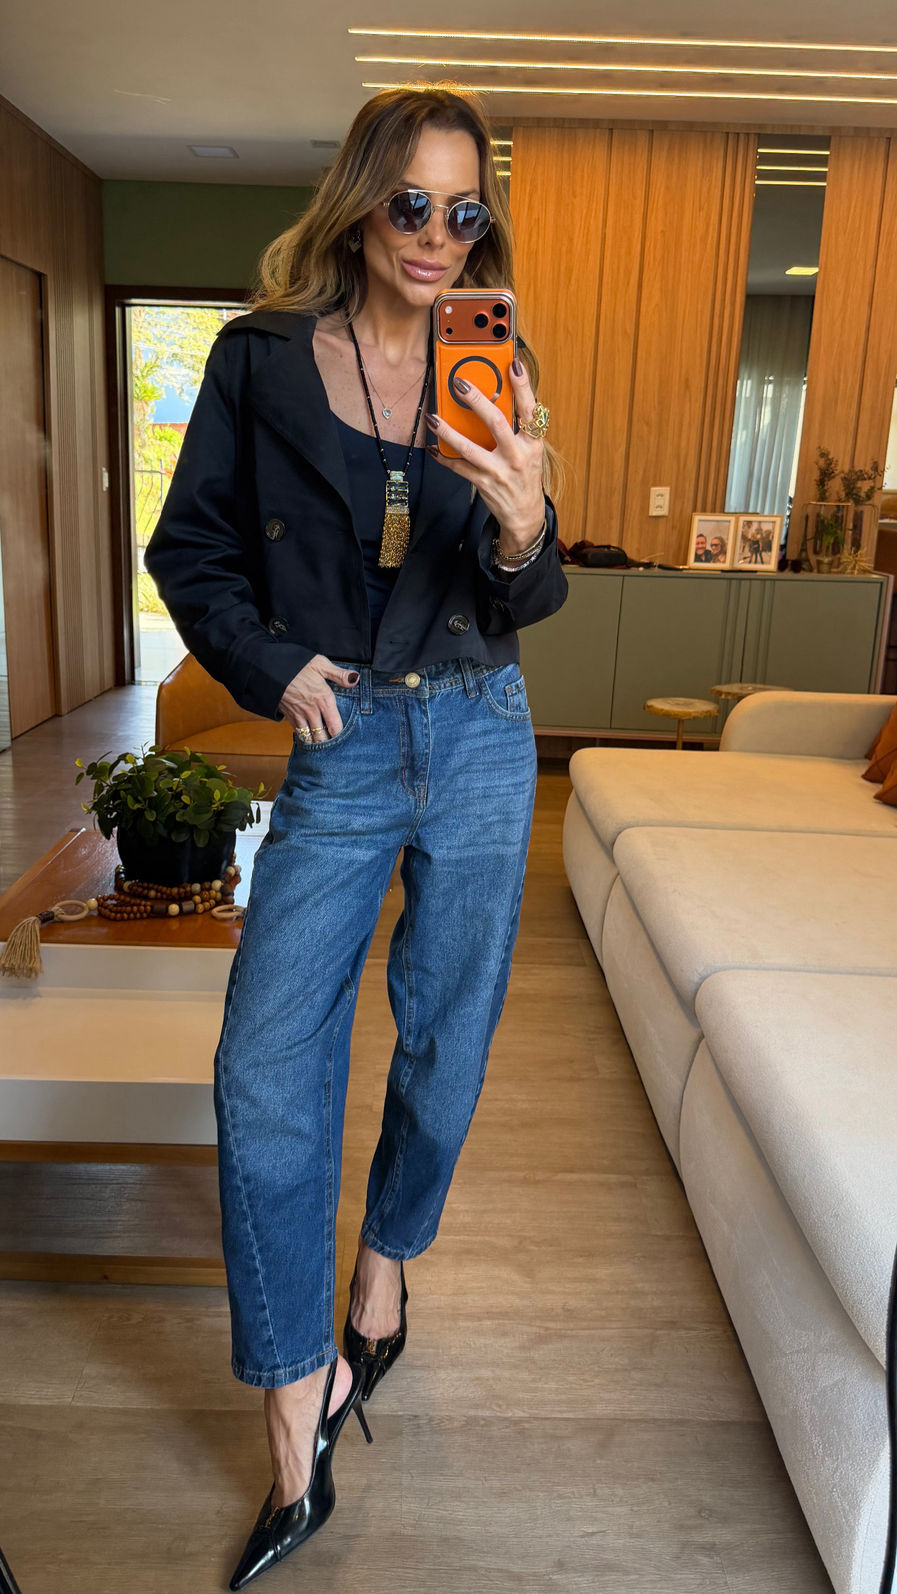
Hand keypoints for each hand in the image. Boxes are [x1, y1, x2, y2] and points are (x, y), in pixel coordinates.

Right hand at [278, 655, 358, 741]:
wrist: (269, 667)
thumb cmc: (296, 664)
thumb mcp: (320, 664)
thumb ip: (339, 674)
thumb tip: (355, 679)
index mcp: (324, 699)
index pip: (336, 727)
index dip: (341, 736)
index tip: (346, 739)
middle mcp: (312, 711)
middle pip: (323, 738)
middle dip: (329, 744)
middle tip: (335, 745)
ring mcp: (299, 715)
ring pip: (310, 739)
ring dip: (316, 743)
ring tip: (323, 744)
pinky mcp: (288, 716)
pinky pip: (299, 733)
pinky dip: (305, 737)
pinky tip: (310, 737)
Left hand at [425, 360, 545, 552]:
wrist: (526, 515)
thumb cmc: (525, 476)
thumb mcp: (531, 451)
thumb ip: (519, 428)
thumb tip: (499, 398)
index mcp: (533, 442)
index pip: (530, 409)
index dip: (523, 386)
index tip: (512, 364)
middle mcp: (518, 455)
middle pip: (497, 423)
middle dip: (476, 401)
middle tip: (459, 384)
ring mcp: (500, 471)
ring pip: (470, 448)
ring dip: (448, 432)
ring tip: (433, 417)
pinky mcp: (484, 483)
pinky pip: (459, 467)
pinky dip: (444, 457)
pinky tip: (433, 447)